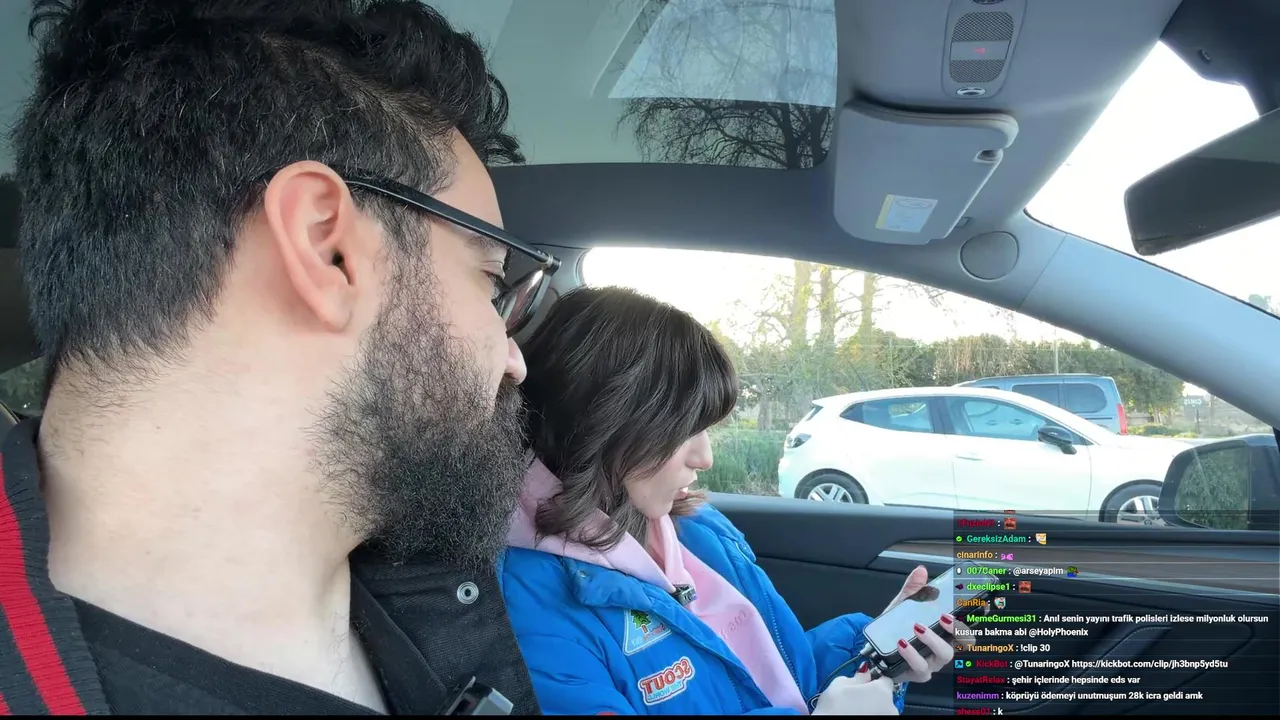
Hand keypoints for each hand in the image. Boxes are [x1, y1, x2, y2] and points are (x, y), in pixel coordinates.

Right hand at [813, 668, 898, 714]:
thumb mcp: (839, 684)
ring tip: (855, 711)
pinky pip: (878, 717)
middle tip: (855, 698)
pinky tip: (857, 717)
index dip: (873, 680)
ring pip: (882, 709)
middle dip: (873, 696)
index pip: (885, 679)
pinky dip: (871, 716)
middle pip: (884, 696)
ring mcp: (888, 719)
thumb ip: (857, 677)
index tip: (864, 684)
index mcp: (882, 690)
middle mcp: (891, 706)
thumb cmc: (833, 708)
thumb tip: (865, 675)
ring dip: (872, 708)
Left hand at [883, 565, 975, 683]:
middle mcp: (943, 648)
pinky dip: (911, 653)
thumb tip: (921, 571)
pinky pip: (919, 666)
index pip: (967, 625)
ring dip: (933, 640)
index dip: (978, 617)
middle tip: (945, 617)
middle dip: (959, 629)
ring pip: (944, 655)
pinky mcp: (917, 673)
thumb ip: (913, 590)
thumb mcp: (904, 606)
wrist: (877, 649)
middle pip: (964, 643)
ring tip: (918, 627)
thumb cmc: (898, 628)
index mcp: (945, 633)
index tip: (981, 605)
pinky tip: (902, 642)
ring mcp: (932, 662)